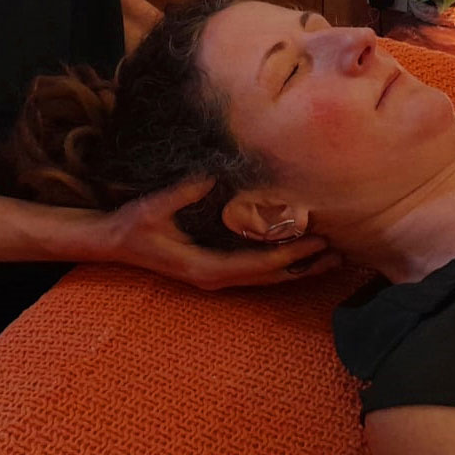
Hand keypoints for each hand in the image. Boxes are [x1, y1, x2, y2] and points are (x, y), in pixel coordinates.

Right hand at [106, 177, 339, 289]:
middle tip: (340, 253)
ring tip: (332, 257)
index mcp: (205, 268)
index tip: (316, 243)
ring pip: (267, 277)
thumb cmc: (133, 225)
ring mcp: (217, 275)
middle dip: (305, 266)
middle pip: (270, 276)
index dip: (288, 254)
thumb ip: (182, 194)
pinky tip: (301, 254)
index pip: (256, 263)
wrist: (113, 243)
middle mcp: (216, 277)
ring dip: (299, 267)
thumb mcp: (153, 208)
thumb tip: (211, 177)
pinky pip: (257, 269)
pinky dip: (282, 262)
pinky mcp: (216, 267)